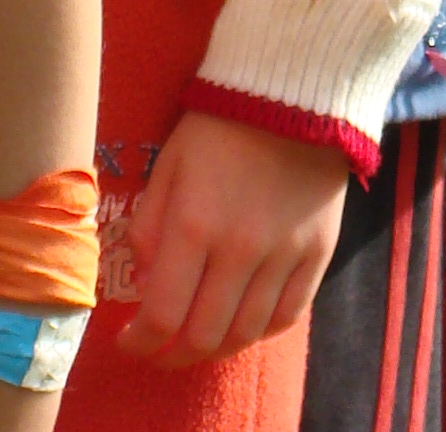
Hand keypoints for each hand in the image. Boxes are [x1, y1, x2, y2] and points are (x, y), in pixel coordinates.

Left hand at [121, 112, 346, 367]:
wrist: (291, 91)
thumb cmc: (219, 126)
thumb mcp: (168, 165)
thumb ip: (149, 227)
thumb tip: (144, 285)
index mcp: (194, 223)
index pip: (162, 316)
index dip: (140, 344)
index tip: (128, 342)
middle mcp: (240, 249)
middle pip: (204, 336)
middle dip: (173, 354)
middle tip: (161, 348)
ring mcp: (284, 255)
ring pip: (245, 334)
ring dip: (215, 348)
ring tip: (198, 339)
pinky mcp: (317, 253)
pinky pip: (287, 316)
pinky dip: (259, 331)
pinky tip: (241, 323)